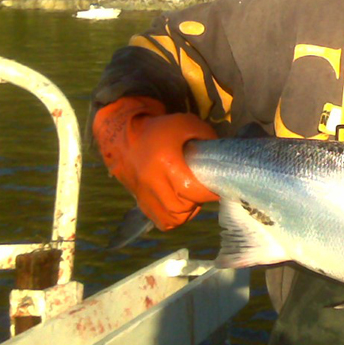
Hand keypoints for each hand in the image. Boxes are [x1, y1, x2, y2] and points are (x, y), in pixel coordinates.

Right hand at [93, 96, 218, 229]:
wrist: (123, 134)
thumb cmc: (160, 129)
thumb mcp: (187, 124)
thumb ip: (207, 138)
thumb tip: (220, 157)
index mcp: (165, 162)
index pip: (190, 189)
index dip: (208, 192)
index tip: (219, 187)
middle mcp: (151, 181)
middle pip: (179, 208)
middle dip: (197, 203)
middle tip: (205, 192)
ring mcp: (143, 193)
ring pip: (170, 219)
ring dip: (186, 213)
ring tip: (193, 199)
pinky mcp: (139, 200)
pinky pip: (159, 220)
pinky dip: (173, 218)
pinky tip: (180, 206)